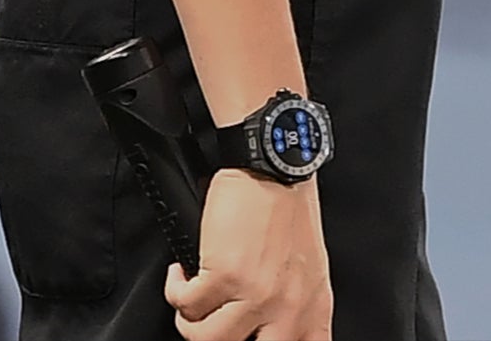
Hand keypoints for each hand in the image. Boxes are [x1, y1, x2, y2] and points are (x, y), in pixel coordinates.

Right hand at [165, 166, 330, 340]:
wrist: (272, 166)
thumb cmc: (288, 207)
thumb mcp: (308, 264)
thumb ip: (297, 302)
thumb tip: (272, 329)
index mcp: (313, 304)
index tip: (250, 338)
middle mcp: (288, 306)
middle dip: (223, 339)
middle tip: (211, 320)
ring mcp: (257, 295)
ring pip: (207, 339)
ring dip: (192, 319)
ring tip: (193, 299)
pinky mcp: (224, 276)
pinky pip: (186, 306)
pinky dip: (176, 290)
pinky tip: (183, 275)